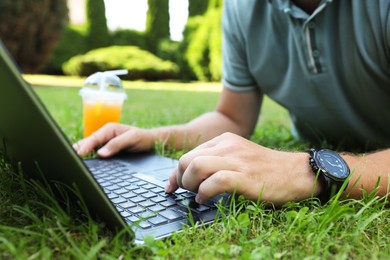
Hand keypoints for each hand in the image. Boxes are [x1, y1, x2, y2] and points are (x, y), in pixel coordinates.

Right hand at [73, 123, 155, 156]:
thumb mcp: (132, 139)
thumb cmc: (143, 138)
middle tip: (67, 160)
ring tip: (69, 163)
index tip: (77, 155)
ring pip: (89, 148)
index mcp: (109, 129)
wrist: (152, 141)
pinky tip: (82, 164)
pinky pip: (94, 153)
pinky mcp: (107, 149)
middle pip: (87, 142)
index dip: (84, 147)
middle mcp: (105, 135)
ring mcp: (105, 142)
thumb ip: (117, 144)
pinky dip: (87, 157)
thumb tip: (100, 153)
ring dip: (80, 154)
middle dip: (77, 150)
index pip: (93, 138)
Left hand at [165, 132, 320, 205]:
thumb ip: (217, 160)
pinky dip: (203, 193)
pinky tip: (206, 199)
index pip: (188, 153)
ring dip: (189, 184)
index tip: (171, 186)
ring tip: (197, 194)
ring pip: (196, 166)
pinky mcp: (244, 176)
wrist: (296, 172)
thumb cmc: (266, 169)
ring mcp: (236, 160)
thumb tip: (190, 175)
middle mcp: (228, 145)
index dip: (174, 172)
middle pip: (186, 159)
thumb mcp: (239, 156)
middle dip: (179, 179)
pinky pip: (213, 182)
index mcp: (224, 140)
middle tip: (187, 191)